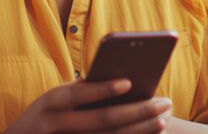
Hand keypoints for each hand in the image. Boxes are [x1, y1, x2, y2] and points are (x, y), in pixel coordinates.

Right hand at [3, 78, 172, 133]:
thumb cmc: (43, 117)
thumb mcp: (52, 100)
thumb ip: (78, 90)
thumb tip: (117, 78)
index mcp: (50, 103)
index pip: (78, 94)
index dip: (102, 89)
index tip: (129, 82)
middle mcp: (56, 126)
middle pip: (102, 121)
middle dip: (137, 111)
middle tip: (164, 103)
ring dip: (140, 132)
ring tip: (163, 121)